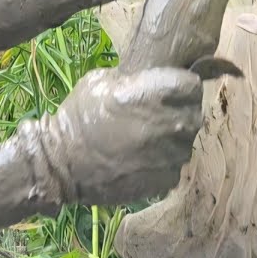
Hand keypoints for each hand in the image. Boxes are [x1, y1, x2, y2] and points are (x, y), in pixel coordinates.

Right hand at [17, 66, 203, 206]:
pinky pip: (174, 164)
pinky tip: (140, 159)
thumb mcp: (102, 80)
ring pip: (186, 140)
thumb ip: (134, 77)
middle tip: (152, 115)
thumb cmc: (79, 116)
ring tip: (143, 140)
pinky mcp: (167, 180)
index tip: (165, 90)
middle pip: (193, 112)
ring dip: (171, 137)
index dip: (179, 86)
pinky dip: (162, 161)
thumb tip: (149, 77)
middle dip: (177, 111)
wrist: (63, 166)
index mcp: (159, 94)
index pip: (193, 85)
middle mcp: (173, 124)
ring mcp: (173, 155)